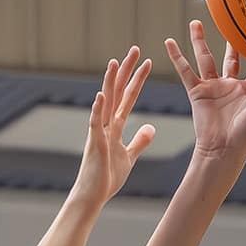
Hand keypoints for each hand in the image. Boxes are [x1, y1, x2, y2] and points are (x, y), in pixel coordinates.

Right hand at [74, 48, 155, 208]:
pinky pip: (95, 123)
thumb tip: (151, 127)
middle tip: (136, 50)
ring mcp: (99, 132)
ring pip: (105, 102)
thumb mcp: (129, 156)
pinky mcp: (94, 143)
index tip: (147, 63)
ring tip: (116, 62)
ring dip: (110, 82)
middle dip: (126, 71)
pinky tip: (101, 94)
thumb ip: (140, 141)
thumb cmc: (107, 178)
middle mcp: (106, 124)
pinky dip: (98, 109)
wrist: (93, 196)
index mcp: (115, 126)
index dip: (137, 80)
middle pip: (117, 92)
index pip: (128, 97)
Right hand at [166, 22, 245, 163]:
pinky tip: (169, 42)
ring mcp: (213, 87)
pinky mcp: (197, 92)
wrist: (222, 150)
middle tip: (233, 20)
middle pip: (231, 57)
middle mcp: (230, 86)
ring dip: (199, 41)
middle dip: (232, 41)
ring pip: (205, 58)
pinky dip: (177, 57)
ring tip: (196, 22)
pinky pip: (185, 71)